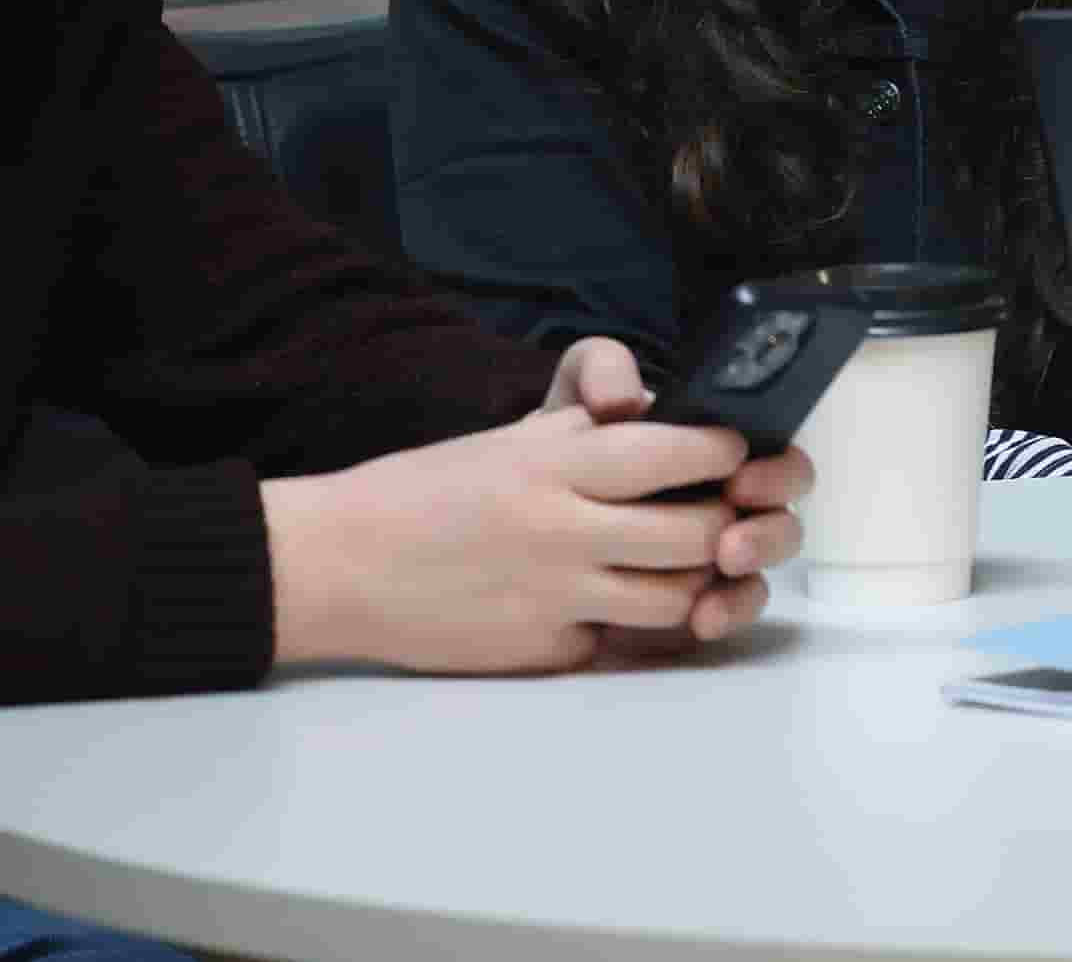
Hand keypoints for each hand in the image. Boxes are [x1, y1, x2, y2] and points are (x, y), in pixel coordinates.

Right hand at [262, 374, 808, 675]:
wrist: (339, 564)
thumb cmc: (424, 492)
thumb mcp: (509, 440)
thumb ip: (587, 432)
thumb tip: (661, 421)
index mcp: (554, 464)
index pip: (675, 453)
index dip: (721, 451)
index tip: (732, 450)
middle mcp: (562, 530)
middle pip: (696, 534)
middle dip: (728, 524)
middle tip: (725, 513)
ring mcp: (555, 597)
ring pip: (677, 599)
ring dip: (697, 583)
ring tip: (688, 564)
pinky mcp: (543, 651)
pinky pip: (623, 643)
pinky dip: (636, 627)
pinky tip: (624, 606)